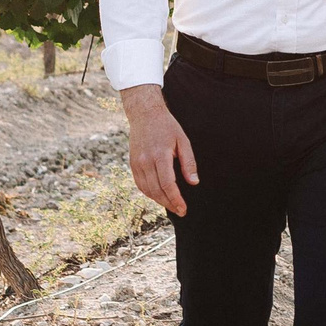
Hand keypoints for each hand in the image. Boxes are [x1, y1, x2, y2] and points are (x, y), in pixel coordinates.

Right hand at [119, 84, 197, 216]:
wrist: (145, 114)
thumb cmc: (167, 126)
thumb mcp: (183, 141)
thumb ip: (188, 163)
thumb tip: (193, 182)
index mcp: (160, 155)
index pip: (168, 184)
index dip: (176, 199)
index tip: (183, 208)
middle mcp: (146, 161)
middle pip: (157, 190)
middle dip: (169, 203)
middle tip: (180, 211)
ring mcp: (137, 163)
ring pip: (147, 190)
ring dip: (159, 201)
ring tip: (172, 205)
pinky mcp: (132, 164)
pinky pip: (140, 184)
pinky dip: (149, 193)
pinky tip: (159, 196)